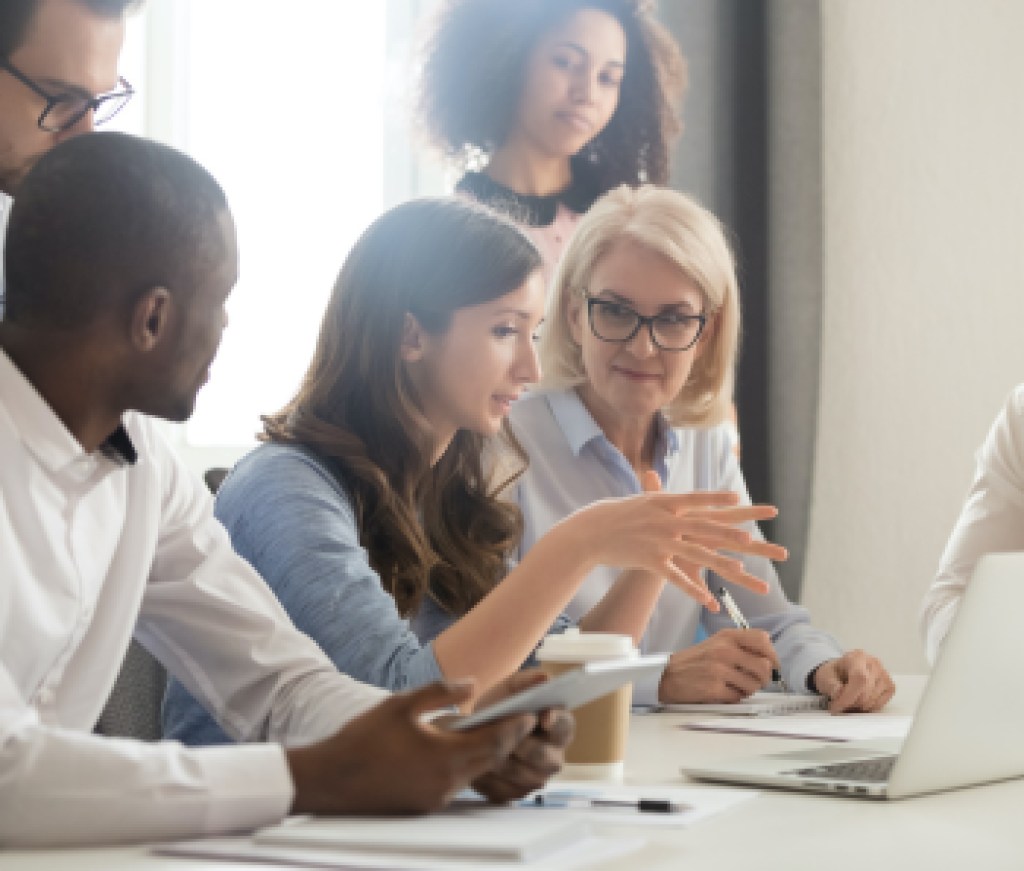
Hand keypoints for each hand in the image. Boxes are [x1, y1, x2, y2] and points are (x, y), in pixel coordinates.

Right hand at [287, 680, 534, 815]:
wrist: (331, 780)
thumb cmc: (363, 738)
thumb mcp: (402, 704)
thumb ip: (440, 692)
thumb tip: (472, 684)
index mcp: (444, 756)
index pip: (495, 741)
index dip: (516, 726)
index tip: (531, 712)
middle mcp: (446, 782)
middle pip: (491, 760)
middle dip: (509, 739)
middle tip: (524, 721)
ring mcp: (436, 798)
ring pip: (475, 773)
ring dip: (488, 754)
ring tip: (498, 732)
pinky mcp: (425, 805)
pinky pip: (457, 784)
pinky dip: (467, 766)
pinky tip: (462, 750)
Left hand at [467, 671, 574, 802]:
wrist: (474, 732)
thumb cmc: (499, 708)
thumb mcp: (509, 689)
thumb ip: (526, 681)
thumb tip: (544, 678)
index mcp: (558, 728)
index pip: (565, 726)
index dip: (556, 722)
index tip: (542, 718)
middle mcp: (554, 756)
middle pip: (547, 758)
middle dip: (524, 746)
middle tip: (505, 736)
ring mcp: (537, 778)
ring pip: (525, 776)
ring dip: (505, 762)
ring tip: (486, 749)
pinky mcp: (516, 794)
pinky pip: (507, 791)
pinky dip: (492, 779)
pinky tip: (480, 766)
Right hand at [565, 473, 787, 610]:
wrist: (591, 531)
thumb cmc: (617, 514)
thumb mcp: (642, 500)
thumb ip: (660, 493)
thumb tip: (669, 481)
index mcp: (665, 502)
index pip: (696, 499)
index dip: (717, 499)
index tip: (738, 500)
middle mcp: (665, 520)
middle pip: (703, 527)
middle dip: (728, 534)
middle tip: (751, 539)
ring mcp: (659, 541)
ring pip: (695, 553)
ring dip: (720, 562)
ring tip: (741, 571)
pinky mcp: (651, 561)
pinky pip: (676, 578)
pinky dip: (693, 590)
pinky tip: (709, 600)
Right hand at [657, 629, 780, 702]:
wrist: (668, 675)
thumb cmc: (696, 661)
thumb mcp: (717, 643)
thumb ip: (741, 645)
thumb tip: (770, 656)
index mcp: (727, 636)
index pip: (762, 640)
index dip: (772, 655)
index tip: (772, 664)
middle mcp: (724, 650)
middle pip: (763, 667)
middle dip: (764, 678)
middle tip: (756, 681)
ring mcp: (719, 669)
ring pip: (754, 685)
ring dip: (749, 690)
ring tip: (736, 687)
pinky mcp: (714, 688)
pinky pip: (739, 697)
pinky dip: (735, 698)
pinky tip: (724, 692)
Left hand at [812, 651, 895, 713]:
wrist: (841, 671)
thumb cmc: (834, 673)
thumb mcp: (825, 676)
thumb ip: (831, 685)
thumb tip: (839, 693)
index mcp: (857, 657)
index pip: (860, 678)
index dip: (849, 696)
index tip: (837, 707)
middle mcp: (874, 663)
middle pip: (867, 692)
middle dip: (851, 703)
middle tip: (839, 704)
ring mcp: (884, 674)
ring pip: (874, 701)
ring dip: (859, 706)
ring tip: (848, 700)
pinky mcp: (890, 686)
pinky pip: (881, 704)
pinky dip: (868, 707)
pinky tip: (860, 700)